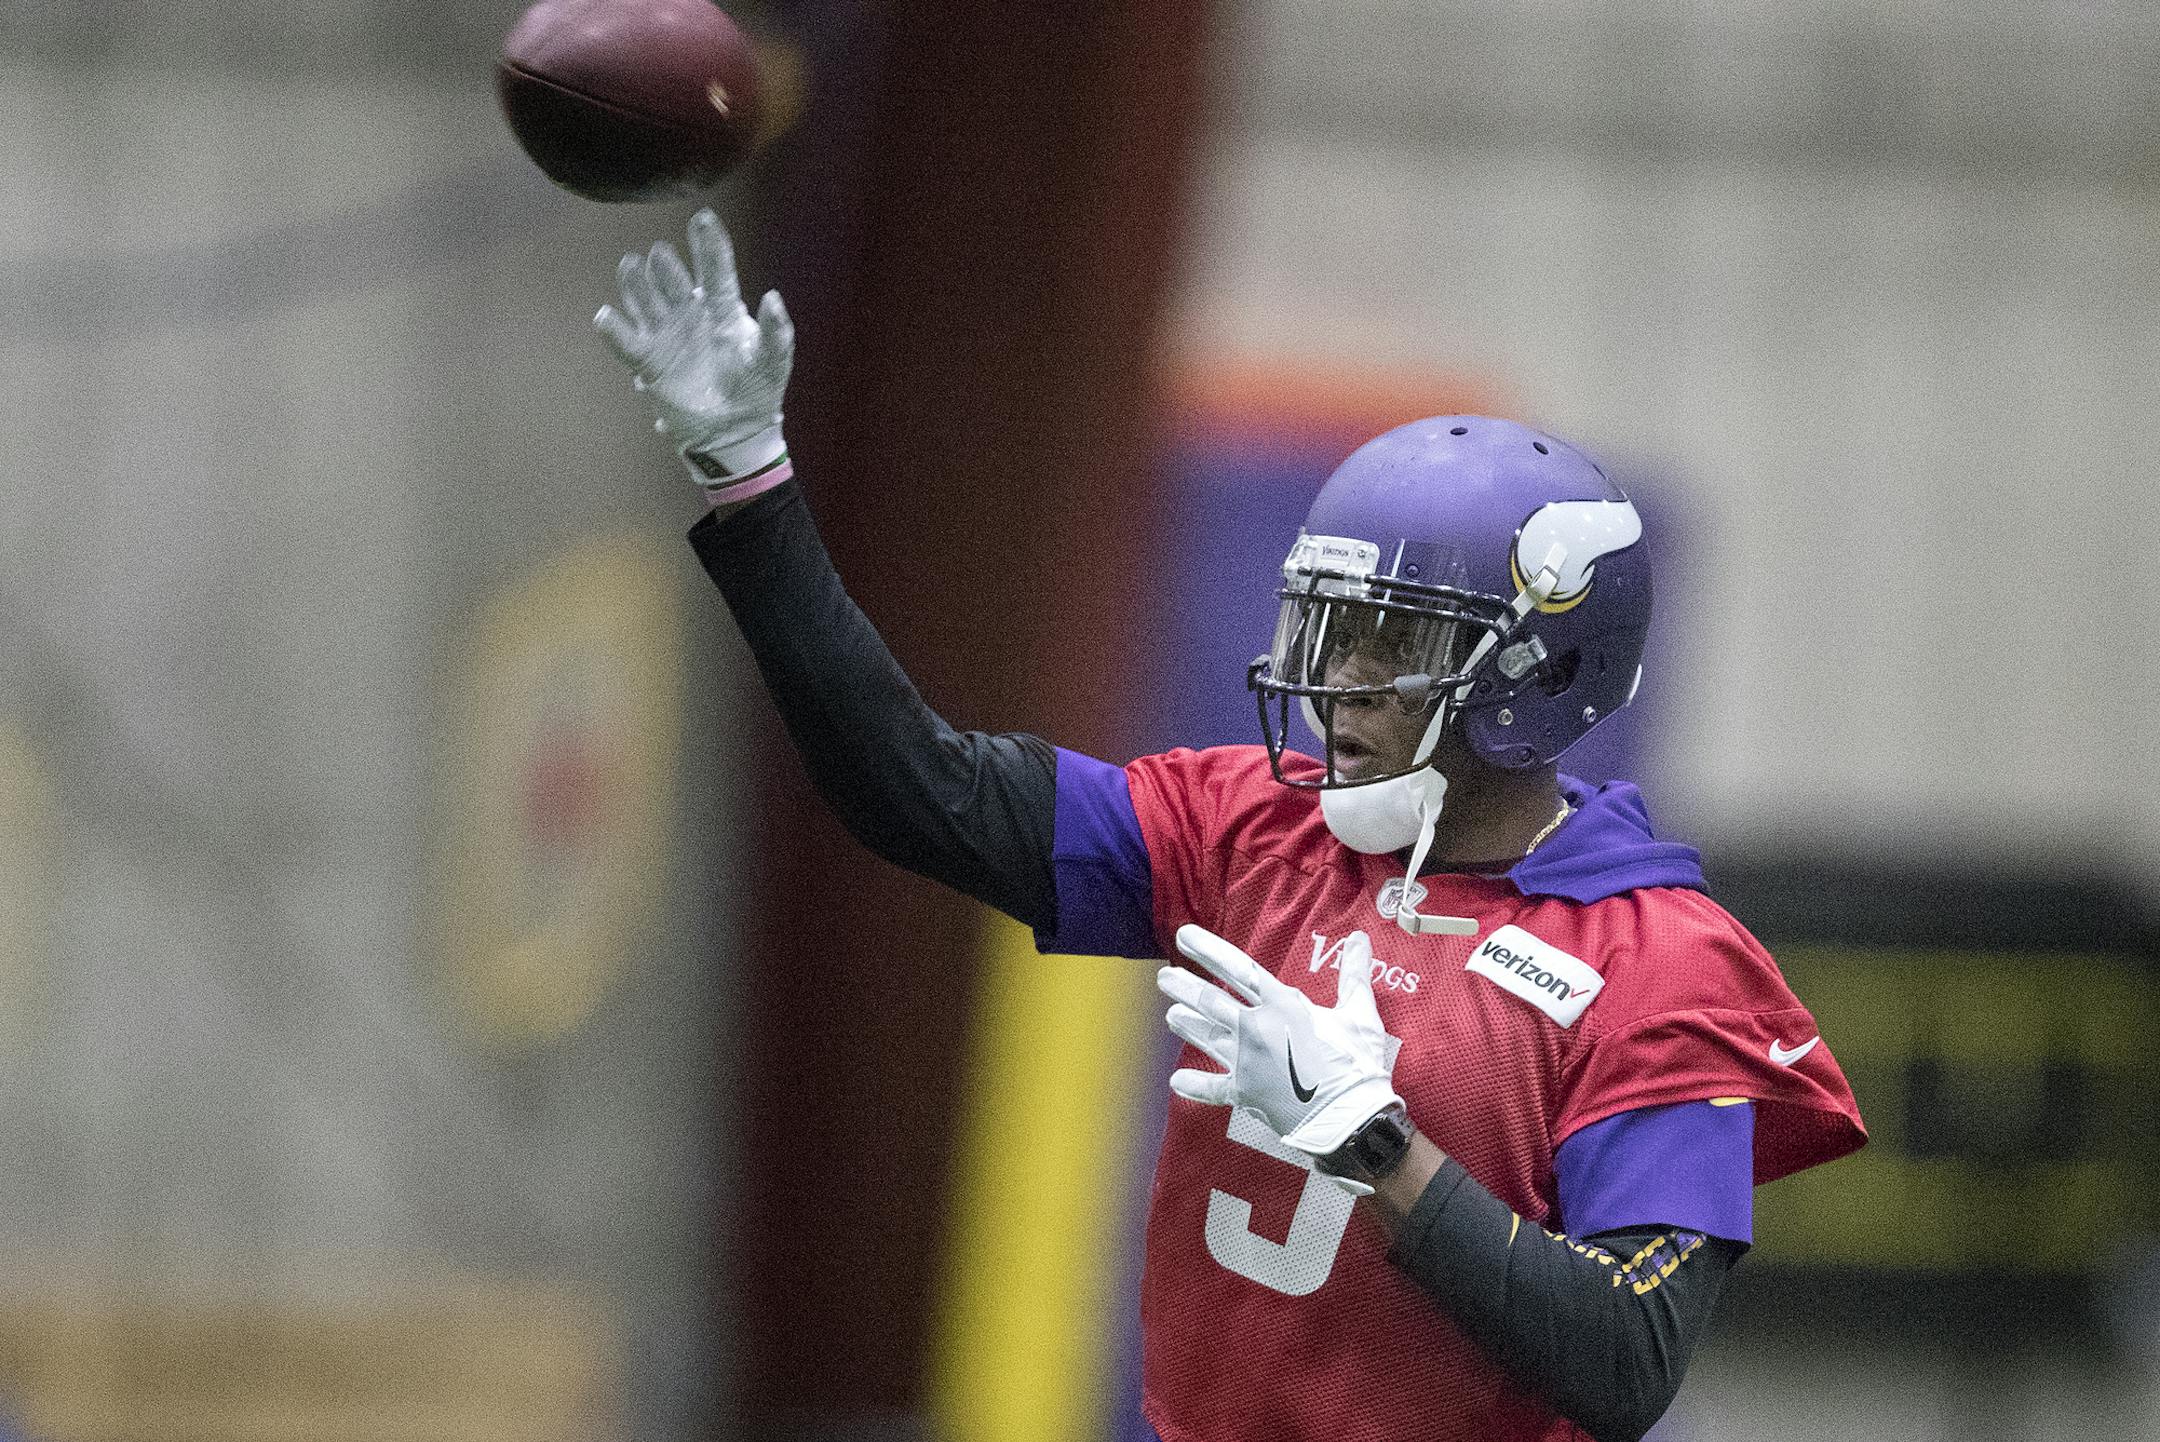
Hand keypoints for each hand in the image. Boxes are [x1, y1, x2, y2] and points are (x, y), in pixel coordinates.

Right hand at [595, 208, 795, 499]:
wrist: (735, 431)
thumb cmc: (758, 391)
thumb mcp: (773, 361)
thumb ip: (776, 331)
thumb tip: (773, 297)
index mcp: (723, 308)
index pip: (716, 270)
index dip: (709, 244)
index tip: (703, 217)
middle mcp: (690, 313)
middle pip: (674, 282)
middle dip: (667, 267)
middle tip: (662, 255)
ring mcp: (666, 334)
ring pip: (646, 300)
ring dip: (637, 285)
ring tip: (631, 266)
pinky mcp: (648, 361)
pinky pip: (627, 341)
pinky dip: (615, 330)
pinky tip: (606, 316)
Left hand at [1158, 925, 1402, 1191]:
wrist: (1351, 1120)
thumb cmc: (1357, 1065)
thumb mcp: (1360, 1015)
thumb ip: (1354, 975)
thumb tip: (1360, 939)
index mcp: (1283, 1007)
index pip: (1239, 969)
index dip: (1209, 951)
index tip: (1184, 936)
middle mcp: (1257, 1030)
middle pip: (1212, 1002)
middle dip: (1186, 988)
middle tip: (1165, 979)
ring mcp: (1247, 1063)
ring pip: (1207, 1037)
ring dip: (1187, 1025)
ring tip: (1171, 1015)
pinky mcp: (1246, 1093)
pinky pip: (1214, 1088)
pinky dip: (1195, 1085)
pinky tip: (1176, 1081)